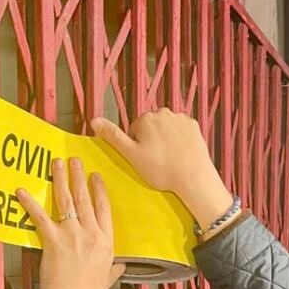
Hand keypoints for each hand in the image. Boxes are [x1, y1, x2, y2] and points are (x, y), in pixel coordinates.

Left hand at [17, 158, 125, 288]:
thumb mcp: (107, 279)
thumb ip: (115, 269)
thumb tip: (123, 265)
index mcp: (105, 241)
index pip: (103, 208)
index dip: (99, 190)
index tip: (96, 176)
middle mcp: (90, 233)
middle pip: (84, 198)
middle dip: (79, 176)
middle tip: (75, 160)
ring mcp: (71, 234)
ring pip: (66, 200)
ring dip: (61, 179)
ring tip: (57, 164)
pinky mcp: (52, 239)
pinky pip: (40, 216)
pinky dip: (29, 203)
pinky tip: (21, 191)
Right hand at [92, 110, 233, 227]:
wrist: (193, 177)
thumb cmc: (161, 169)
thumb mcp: (131, 155)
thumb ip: (113, 136)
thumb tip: (94, 120)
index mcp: (145, 118)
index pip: (134, 131)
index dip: (137, 147)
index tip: (145, 159)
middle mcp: (163, 112)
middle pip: (150, 127)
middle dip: (151, 141)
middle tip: (157, 161)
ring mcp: (180, 118)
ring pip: (166, 129)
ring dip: (165, 140)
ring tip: (169, 159)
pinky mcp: (194, 125)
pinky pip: (181, 131)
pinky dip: (179, 140)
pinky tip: (180, 154)